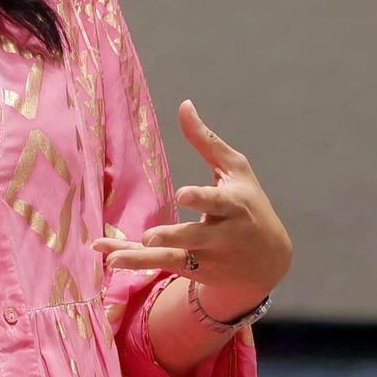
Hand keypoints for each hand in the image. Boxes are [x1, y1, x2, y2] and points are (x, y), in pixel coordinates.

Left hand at [91, 100, 294, 316]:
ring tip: (113, 259)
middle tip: (149, 237)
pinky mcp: (195, 272)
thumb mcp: (235, 171)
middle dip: (174, 237)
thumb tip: (184, 104)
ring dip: (143, 259)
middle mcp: (222, 235)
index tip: (183, 195)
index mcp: (235, 206)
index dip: (201, 199)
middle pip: (196, 237)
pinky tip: (107, 257)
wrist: (269, 260)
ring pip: (174, 260)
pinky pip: (160, 266)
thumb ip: (207, 142)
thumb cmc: (249, 204)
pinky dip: (134, 261)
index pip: (218, 202)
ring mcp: (208, 258)